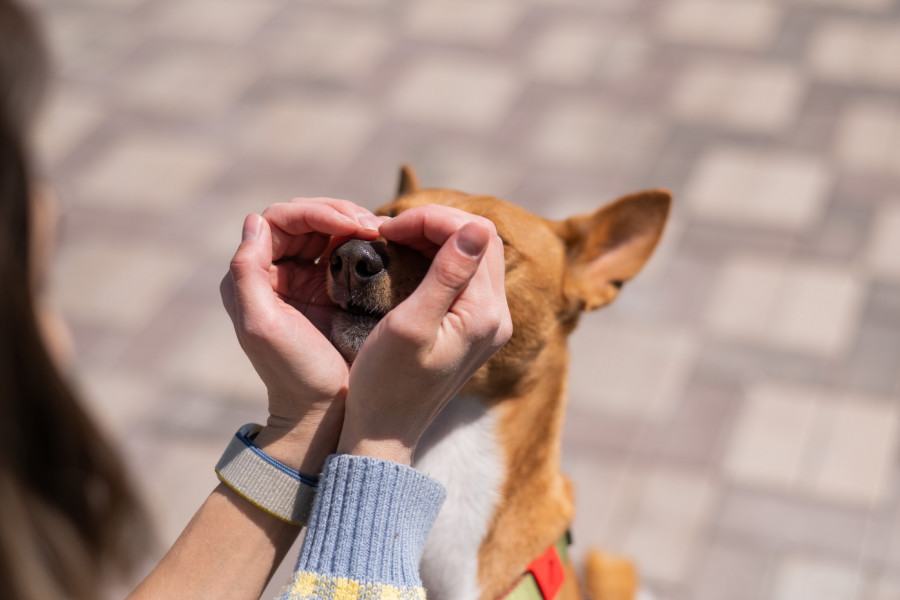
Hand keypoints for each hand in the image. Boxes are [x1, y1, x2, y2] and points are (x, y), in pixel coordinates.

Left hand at [220, 198, 381, 471]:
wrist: (324, 413)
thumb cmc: (293, 373)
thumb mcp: (261, 325)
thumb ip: (247, 272)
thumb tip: (254, 221)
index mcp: (254, 276)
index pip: (280, 221)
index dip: (316, 213)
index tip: (351, 226)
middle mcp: (276, 271)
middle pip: (304, 219)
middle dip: (338, 213)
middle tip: (372, 225)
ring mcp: (305, 279)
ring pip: (326, 230)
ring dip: (352, 223)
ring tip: (380, 231)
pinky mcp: (331, 290)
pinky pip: (345, 250)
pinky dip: (362, 242)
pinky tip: (382, 245)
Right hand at [337, 205, 512, 464]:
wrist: (384, 432)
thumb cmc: (387, 382)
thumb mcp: (411, 324)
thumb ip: (448, 274)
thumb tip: (477, 227)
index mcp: (487, 313)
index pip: (476, 233)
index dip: (434, 218)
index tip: (390, 227)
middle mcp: (498, 316)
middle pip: (482, 241)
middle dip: (437, 224)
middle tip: (391, 230)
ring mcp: (489, 324)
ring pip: (475, 256)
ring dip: (438, 238)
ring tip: (396, 239)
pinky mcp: (475, 329)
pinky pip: (467, 277)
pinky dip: (440, 258)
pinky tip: (410, 259)